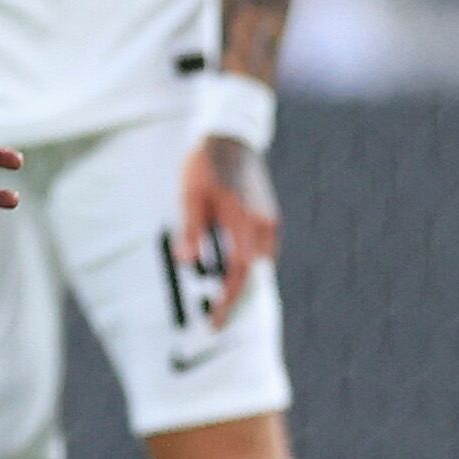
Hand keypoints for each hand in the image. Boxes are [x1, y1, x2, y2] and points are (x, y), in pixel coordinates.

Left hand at [176, 133, 279, 318]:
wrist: (231, 138)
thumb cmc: (207, 166)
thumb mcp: (191, 197)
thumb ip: (191, 231)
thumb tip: (188, 263)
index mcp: (246, 222)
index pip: (239, 272)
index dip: (228, 300)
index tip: (215, 320)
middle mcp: (264, 225)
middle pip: (253, 273)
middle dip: (236, 298)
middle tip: (216, 317)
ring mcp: (269, 221)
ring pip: (259, 264)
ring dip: (242, 282)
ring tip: (221, 300)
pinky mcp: (268, 217)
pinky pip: (262, 251)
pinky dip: (248, 266)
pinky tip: (232, 271)